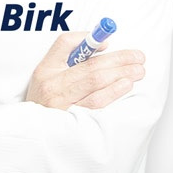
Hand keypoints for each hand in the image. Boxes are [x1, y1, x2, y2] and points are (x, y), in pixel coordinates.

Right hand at [26, 31, 144, 110]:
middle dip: (118, 59)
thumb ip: (71, 58)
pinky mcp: (72, 119)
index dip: (88, 39)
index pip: (64, 43)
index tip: (109, 42)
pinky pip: (97, 102)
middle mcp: (52, 84)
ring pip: (95, 82)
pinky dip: (113, 91)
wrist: (35, 132)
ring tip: (137, 70)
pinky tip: (126, 85)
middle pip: (89, 65)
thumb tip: (104, 46)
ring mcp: (62, 102)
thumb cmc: (46, 100)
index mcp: (46, 68)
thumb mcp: (47, 75)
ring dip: (120, 74)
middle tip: (138, 57)